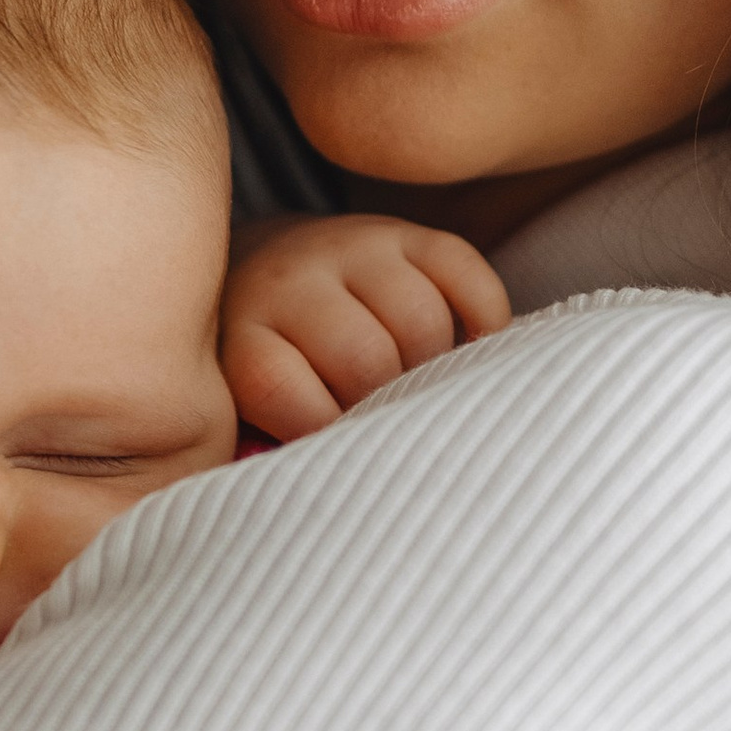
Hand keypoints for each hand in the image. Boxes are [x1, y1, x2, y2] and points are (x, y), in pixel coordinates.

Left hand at [222, 213, 511, 440]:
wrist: (267, 271)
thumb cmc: (274, 373)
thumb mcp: (251, 411)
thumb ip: (280, 451)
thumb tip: (335, 498)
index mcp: (245, 340)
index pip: (293, 398)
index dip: (328, 435)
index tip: (346, 456)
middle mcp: (292, 284)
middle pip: (366, 359)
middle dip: (391, 406)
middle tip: (398, 428)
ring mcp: (351, 249)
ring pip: (419, 320)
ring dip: (437, 369)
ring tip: (429, 392)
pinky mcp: (406, 233)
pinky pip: (465, 273)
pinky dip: (484, 319)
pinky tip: (474, 349)